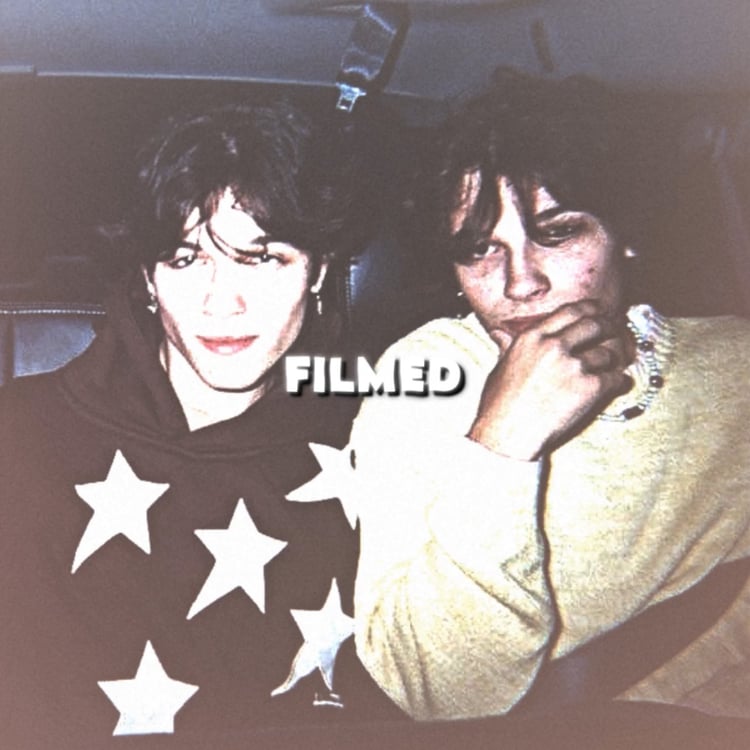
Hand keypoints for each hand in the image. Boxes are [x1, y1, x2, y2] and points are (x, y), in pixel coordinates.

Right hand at [469, 300, 632, 459]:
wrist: (507, 434)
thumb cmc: (498, 405)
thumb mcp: (499, 367)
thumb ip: (507, 347)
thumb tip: (499, 333)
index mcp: (532, 337)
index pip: (571, 311)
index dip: (591, 309)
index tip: (600, 313)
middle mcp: (554, 345)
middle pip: (596, 325)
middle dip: (610, 328)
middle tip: (615, 335)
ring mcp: (573, 366)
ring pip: (609, 352)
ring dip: (615, 359)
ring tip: (613, 366)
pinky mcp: (589, 388)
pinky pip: (616, 377)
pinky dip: (619, 382)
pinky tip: (615, 386)